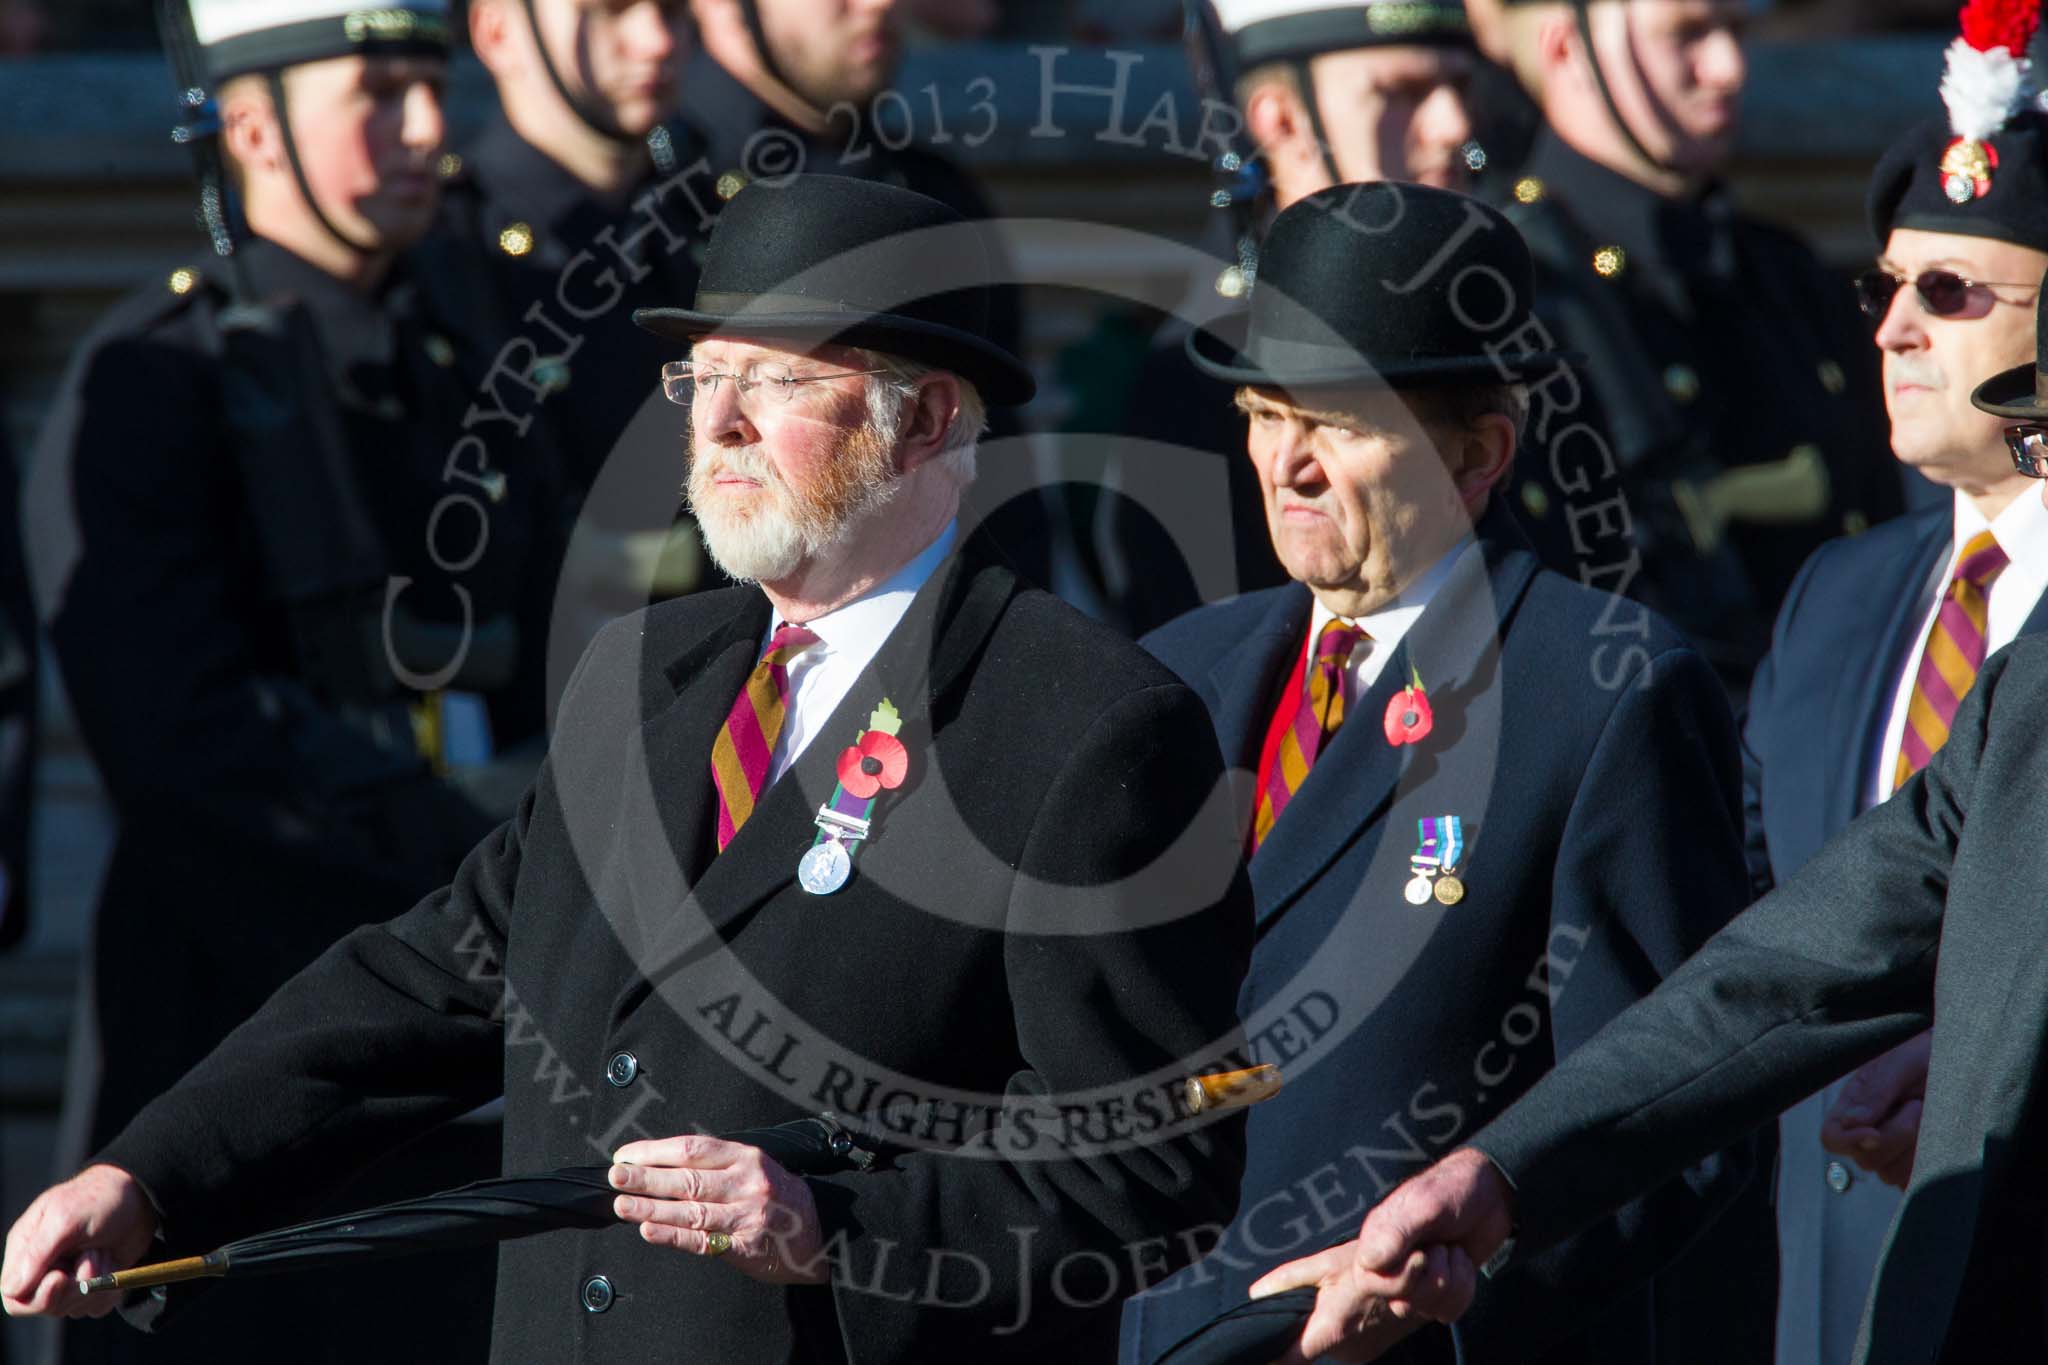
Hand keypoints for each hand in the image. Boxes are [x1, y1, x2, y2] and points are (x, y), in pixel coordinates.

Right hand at [3, 1164, 158, 1318]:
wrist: (141, 1197)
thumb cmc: (99, 1199)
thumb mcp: (66, 1217)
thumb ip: (37, 1252)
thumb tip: (12, 1290)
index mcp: (26, 1250)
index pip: (14, 1295)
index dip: (37, 1296)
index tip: (61, 1277)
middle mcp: (44, 1268)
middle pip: (44, 1307)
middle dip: (72, 1288)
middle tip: (93, 1257)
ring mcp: (69, 1278)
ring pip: (73, 1308)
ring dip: (95, 1283)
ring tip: (102, 1250)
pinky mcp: (93, 1284)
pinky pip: (96, 1307)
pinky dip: (109, 1291)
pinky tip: (114, 1265)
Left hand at [609, 1136, 825, 1283]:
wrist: (822, 1232)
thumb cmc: (780, 1198)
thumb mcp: (755, 1168)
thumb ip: (716, 1167)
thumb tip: (660, 1167)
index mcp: (746, 1157)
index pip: (694, 1149)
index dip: (656, 1152)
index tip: (627, 1155)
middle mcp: (746, 1183)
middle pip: (688, 1178)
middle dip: (646, 1177)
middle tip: (616, 1176)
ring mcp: (747, 1215)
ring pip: (691, 1210)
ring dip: (651, 1208)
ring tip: (622, 1206)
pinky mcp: (746, 1246)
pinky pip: (703, 1241)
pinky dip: (673, 1236)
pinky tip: (650, 1231)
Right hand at [1252, 1146, 1512, 1353]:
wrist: (1491, 1196)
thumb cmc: (1446, 1191)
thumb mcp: (1421, 1204)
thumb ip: (1394, 1233)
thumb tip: (1371, 1263)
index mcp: (1357, 1251)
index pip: (1300, 1287)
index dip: (1278, 1321)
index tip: (1256, 1342)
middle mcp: (1373, 1275)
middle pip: (1381, 1307)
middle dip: (1415, 1282)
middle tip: (1432, 1250)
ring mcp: (1403, 1290)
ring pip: (1421, 1308)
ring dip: (1446, 1278)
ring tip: (1445, 1247)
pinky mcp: (1430, 1300)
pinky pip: (1447, 1312)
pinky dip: (1463, 1287)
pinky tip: (1458, 1262)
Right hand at [1822, 1031, 1931, 1188]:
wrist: (1965, 1056)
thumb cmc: (1929, 1051)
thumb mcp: (1901, 1062)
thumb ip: (1876, 1090)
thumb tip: (1852, 1123)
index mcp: (1855, 1104)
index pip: (1832, 1137)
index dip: (1847, 1142)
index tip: (1874, 1133)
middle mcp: (1871, 1129)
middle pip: (1865, 1160)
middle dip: (1895, 1136)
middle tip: (1916, 1106)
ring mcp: (1896, 1149)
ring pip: (1892, 1174)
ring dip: (1914, 1149)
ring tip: (1929, 1118)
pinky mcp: (1920, 1162)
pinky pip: (1915, 1181)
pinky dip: (1927, 1166)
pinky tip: (1937, 1139)